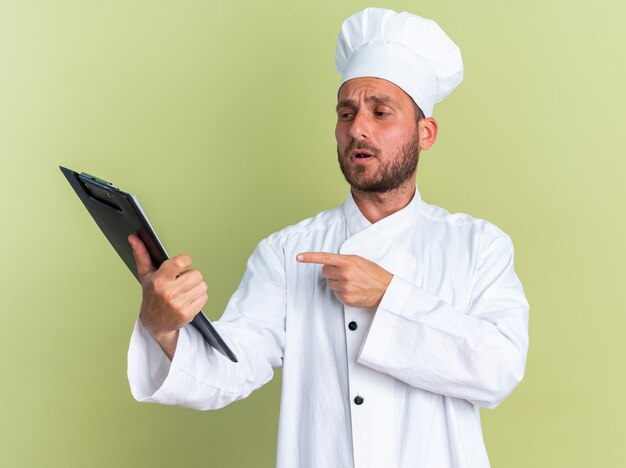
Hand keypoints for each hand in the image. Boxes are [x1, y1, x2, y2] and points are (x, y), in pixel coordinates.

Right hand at [128, 235, 207, 358]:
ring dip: (196, 287)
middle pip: (197, 274)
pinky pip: (204, 298)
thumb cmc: (151, 295)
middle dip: (192, 276)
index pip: (181, 262)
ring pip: (202, 286)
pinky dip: (199, 298)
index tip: (183, 263)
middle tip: (182, 281)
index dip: (185, 260)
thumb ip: (142, 254)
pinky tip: (188, 300)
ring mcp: (179, 304)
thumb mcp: (146, 275)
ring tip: (185, 291)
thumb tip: (134, 237)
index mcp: (159, 280)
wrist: (154, 322)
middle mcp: (169, 293)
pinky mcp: (188, 313)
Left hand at [297, 252, 391, 307]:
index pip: (324, 258)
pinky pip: (335, 293)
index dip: (309, 257)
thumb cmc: (374, 274)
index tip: (298, 257)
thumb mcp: (360, 261)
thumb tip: (329, 263)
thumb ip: (344, 260)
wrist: (386, 290)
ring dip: (336, 282)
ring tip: (351, 282)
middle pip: (325, 272)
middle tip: (344, 273)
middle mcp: (345, 273)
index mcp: (348, 261)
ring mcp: (345, 287)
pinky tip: (352, 290)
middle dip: (331, 272)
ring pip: (329, 283)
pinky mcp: (345, 298)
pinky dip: (341, 292)